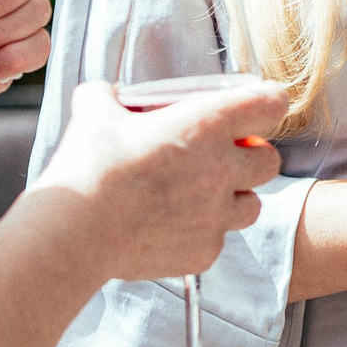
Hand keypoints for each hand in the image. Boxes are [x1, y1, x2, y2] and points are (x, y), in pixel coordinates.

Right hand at [36, 79, 288, 280]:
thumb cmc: (89, 167)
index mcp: (206, 125)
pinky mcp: (203, 253)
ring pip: (251, 205)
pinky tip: (170, 227)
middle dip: (252, 156)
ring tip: (199, 196)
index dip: (266, 103)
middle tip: (221, 156)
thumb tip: (105, 94)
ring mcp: (216, 216)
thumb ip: (107, 96)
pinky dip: (202, 233)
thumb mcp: (94, 112)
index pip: (271, 104)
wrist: (75, 231)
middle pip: (270, 161)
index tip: (255, 106)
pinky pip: (217, 240)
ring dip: (233, 198)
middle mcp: (222, 170)